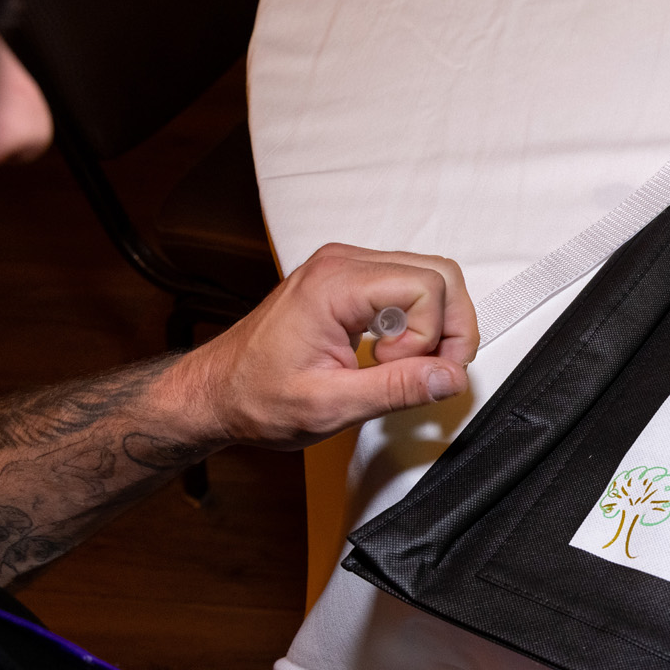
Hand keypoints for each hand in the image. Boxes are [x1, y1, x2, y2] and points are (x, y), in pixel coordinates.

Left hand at [169, 243, 478, 448]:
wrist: (218, 391)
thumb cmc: (256, 396)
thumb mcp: (329, 405)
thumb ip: (397, 389)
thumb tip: (449, 377)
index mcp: (335, 285)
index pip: (427, 287)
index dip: (430, 336)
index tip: (403, 370)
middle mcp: (342, 264)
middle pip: (439, 274)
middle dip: (450, 327)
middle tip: (433, 371)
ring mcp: (346, 269)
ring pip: (431, 277)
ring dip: (437, 326)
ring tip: (409, 365)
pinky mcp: (350, 282)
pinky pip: (409, 286)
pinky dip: (418, 322)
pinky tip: (395, 353)